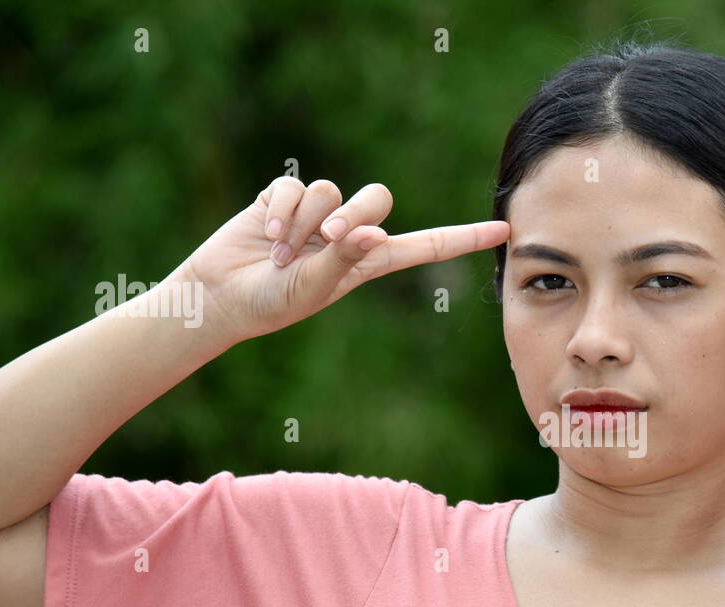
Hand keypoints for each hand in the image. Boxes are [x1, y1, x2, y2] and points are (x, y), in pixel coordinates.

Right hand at [178, 177, 509, 342]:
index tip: (504, 231)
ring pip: (330, 190)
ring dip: (305, 221)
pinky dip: (281, 210)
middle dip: (352, 214)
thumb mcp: (311, 287)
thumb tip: (373, 233)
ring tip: (280, 252)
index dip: (462, 238)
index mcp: (368, 262)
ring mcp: (317, 213)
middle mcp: (348, 233)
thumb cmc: (272, 302)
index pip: (424, 246)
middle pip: (376, 199)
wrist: (221, 295)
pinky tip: (265, 234)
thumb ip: (341, 259)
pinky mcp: (285, 199)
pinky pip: (294, 186)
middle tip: (327, 240)